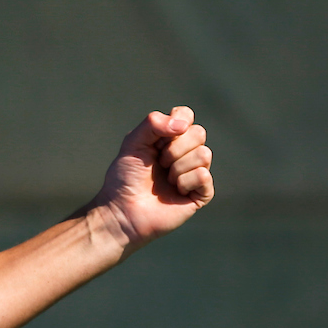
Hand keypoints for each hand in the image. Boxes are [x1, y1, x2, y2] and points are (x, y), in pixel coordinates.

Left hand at [90, 106, 213, 253]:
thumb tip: (183, 124)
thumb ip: (153, 123)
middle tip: (159, 162)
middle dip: (174, 148)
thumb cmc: (125, 178)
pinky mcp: (201, 193)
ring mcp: (194, 173)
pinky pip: (204, 176)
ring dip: (178, 167)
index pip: (186, 116)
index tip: (158, 138)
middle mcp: (185, 153)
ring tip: (165, 179)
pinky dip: (185, 182)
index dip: (177, 122)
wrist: (123, 210)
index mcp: (169, 139)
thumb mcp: (133, 143)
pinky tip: (175, 191)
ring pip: (204, 154)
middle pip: (198, 133)